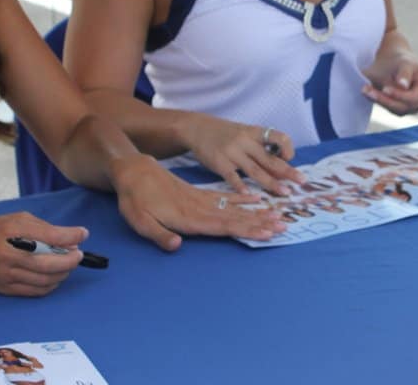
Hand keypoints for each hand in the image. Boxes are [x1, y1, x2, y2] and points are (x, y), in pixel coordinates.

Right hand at [0, 211, 87, 296]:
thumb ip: (41, 227)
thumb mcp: (13, 219)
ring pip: (47, 279)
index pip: (50, 236)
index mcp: (10, 232)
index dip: (72, 235)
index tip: (83, 233)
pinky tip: (55, 275)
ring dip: (64, 272)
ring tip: (68, 263)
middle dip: (71, 259)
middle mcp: (9, 256)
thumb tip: (69, 237)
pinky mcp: (6, 290)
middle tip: (78, 253)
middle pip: (51, 263)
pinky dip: (52, 284)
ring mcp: (7, 276)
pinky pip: (37, 291)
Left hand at [109, 152, 286, 250]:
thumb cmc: (135, 200)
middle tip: (283, 226)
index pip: (223, 226)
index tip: (267, 233)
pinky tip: (257, 200)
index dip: (246, 230)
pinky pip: (226, 197)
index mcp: (189, 217)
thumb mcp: (139, 220)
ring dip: (257, 213)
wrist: (134, 171)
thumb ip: (159, 234)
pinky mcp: (200, 194)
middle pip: (235, 217)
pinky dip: (243, 199)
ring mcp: (203, 200)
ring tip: (278, 215)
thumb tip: (176, 246)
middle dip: (260, 223)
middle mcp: (201, 208)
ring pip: (235, 208)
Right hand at [179, 112, 304, 195]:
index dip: (287, 149)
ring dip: (272, 183)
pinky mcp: (220, 163)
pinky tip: (251, 195)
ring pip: (256, 171)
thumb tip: (282, 167)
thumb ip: (261, 148)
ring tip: (284, 193)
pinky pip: (233, 177)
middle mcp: (245, 141)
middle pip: (270, 159)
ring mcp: (232, 152)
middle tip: (302, 182)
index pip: (279, 137)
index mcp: (255, 132)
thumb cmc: (226, 133)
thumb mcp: (245, 133)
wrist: (198, 128)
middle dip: (288, 171)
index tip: (289, 158)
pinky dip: (242, 186)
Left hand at [362, 47, 417, 115]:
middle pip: (404, 106)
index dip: (399, 95)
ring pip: (395, 110)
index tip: (385, 88)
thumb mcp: (404, 62)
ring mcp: (412, 107)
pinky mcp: (400, 109)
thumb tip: (403, 86)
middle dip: (385, 99)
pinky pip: (389, 108)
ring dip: (379, 100)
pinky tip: (367, 90)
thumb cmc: (401, 60)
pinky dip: (377, 100)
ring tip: (365, 88)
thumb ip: (404, 73)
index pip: (413, 98)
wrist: (393, 61)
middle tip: (367, 89)